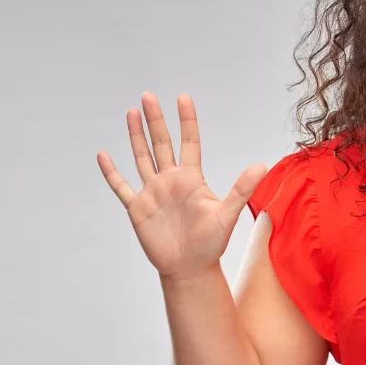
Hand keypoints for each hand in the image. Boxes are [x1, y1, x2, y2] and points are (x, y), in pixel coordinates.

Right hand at [97, 92, 266, 279]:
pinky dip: (112, 171)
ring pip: (142, 158)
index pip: (189, 142)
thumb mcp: (228, 213)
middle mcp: (171, 181)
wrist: (190, 268)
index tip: (183, 98)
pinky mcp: (138, 208)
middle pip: (161, 144)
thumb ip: (242, 188)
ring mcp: (153, 192)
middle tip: (148, 96)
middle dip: (155, 120)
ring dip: (136, 136)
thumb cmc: (211, 244)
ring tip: (131, 113)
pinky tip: (103, 154)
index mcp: (191, 179)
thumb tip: (262, 165)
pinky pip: (121, 186)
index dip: (186, 121)